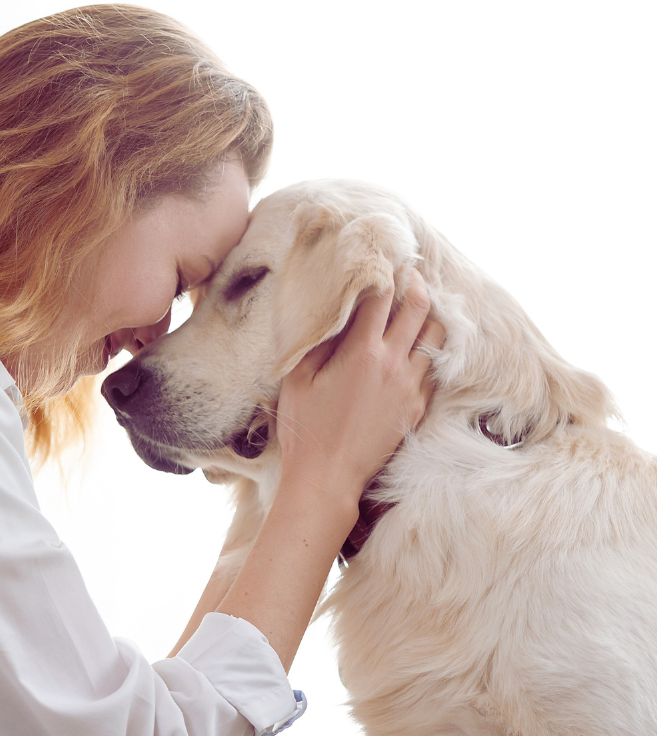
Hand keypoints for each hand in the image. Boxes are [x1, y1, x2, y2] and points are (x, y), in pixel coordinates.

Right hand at [276, 269, 444, 506]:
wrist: (328, 477)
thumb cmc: (305, 427)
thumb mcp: (298, 378)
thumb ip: (316, 340)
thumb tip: (330, 310)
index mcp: (362, 352)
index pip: (381, 297)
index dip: (383, 272)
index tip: (382, 258)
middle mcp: (394, 364)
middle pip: (419, 308)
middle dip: (415, 284)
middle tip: (408, 272)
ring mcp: (410, 387)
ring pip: (436, 337)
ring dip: (429, 316)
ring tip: (417, 307)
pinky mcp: (417, 409)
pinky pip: (434, 369)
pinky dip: (430, 350)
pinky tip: (418, 347)